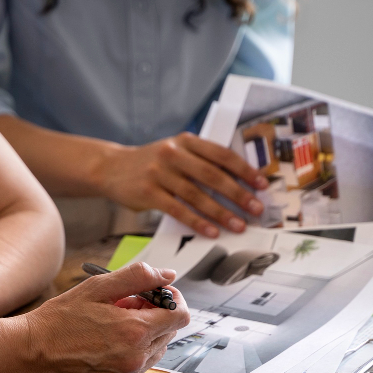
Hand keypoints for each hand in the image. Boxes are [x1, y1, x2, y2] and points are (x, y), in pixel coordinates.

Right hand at [18, 262, 189, 372]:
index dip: (172, 301)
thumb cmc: (59, 321)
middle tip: (127, 307)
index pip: (180, 316)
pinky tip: (108, 345)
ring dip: (145, 336)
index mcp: (134, 331)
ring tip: (114, 326)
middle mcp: (136, 358)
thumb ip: (137, 277)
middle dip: (155, 316)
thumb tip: (167, 275)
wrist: (31, 353)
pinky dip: (132, 354)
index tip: (159, 295)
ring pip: (156, 351)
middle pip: (170, 333)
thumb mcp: (97, 287)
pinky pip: (140, 368)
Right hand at [97, 132, 268, 236]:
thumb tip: (237, 185)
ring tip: (238, 225)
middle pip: (212, 175)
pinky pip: (178, 210)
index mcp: (186, 141)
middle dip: (238, 194)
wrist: (110, 168)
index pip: (221, 154)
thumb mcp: (174, 153)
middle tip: (256, 209)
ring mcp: (159, 172)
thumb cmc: (151, 164)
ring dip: (221, 212)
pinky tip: (211, 231)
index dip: (244, 170)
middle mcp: (173, 153)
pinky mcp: (148, 192)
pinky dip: (197, 222)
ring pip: (197, 195)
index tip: (261, 184)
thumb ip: (199, 162)